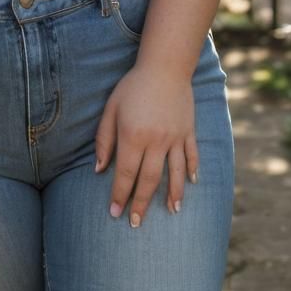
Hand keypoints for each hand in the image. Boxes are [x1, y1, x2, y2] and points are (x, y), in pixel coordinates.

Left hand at [95, 63, 198, 226]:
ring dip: (172, 195)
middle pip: (149, 180)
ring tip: (170, 212)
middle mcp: (156, 141)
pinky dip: (192, 172)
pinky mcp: (188, 132)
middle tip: (136, 223)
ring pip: (174, 174)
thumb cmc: (132, 87)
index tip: (115, 213)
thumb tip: (98, 170)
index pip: (125, 174)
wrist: (164, 67)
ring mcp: (175, 138)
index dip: (119, 195)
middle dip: (141, 204)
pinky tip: (191, 185)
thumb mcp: (111, 109)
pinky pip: (191, 156)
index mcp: (133, 136)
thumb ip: (104, 140)